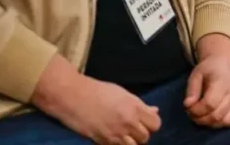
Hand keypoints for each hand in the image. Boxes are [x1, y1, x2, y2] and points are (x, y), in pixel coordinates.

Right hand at [33, 54, 160, 143]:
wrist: (74, 97)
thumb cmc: (98, 91)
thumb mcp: (123, 93)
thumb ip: (140, 105)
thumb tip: (154, 110)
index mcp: (135, 108)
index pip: (155, 124)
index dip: (152, 123)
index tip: (146, 120)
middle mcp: (128, 123)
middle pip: (145, 137)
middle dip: (142, 133)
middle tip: (134, 127)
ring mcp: (115, 134)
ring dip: (131, 141)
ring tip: (125, 134)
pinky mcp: (103, 142)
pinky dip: (118, 144)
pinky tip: (114, 137)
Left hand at [184, 34, 229, 127]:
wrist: (225, 65)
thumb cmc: (209, 69)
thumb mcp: (196, 74)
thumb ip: (191, 90)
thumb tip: (188, 105)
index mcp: (222, 82)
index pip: (210, 104)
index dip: (196, 110)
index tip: (188, 107)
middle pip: (217, 116)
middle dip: (201, 119)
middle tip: (193, 114)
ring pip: (225, 122)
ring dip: (210, 123)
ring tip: (203, 115)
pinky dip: (221, 124)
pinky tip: (214, 115)